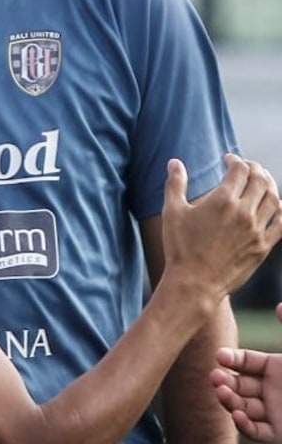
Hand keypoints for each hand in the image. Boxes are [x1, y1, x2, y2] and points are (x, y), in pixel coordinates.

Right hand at [161, 155, 281, 308]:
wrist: (195, 284)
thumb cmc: (180, 248)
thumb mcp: (172, 212)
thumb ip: (175, 183)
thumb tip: (174, 162)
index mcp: (222, 200)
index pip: (240, 169)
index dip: (235, 160)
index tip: (228, 160)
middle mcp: (243, 213)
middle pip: (260, 180)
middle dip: (254, 168)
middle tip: (246, 167)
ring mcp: (256, 231)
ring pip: (273, 198)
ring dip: (269, 184)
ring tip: (260, 181)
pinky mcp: (263, 247)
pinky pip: (281, 223)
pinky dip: (281, 209)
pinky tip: (275, 205)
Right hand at [211, 302, 281, 443]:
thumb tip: (279, 307)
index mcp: (275, 367)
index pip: (245, 361)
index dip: (231, 358)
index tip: (219, 356)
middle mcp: (270, 389)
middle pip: (239, 383)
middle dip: (224, 380)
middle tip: (215, 377)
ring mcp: (274, 411)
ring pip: (242, 406)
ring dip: (228, 400)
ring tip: (222, 392)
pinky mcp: (280, 433)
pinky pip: (257, 431)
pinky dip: (244, 425)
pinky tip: (237, 415)